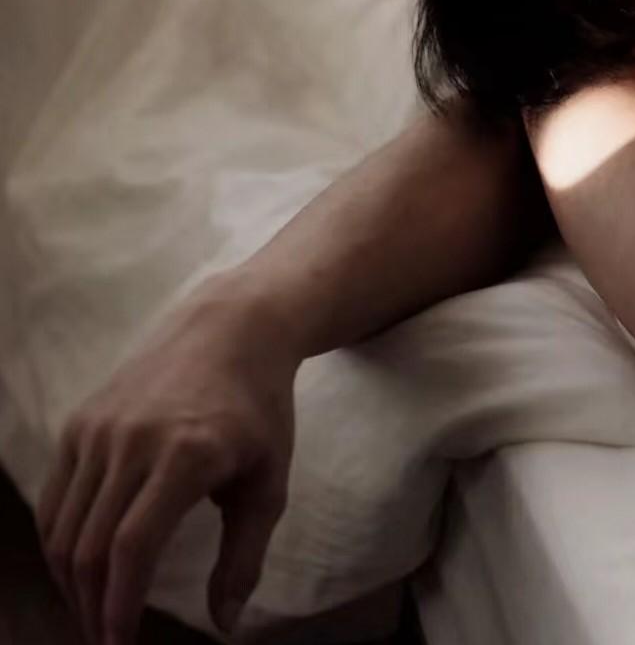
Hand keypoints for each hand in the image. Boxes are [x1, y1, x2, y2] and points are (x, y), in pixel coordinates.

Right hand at [35, 275, 299, 644]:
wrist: (233, 329)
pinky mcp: (82, 419)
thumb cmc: (260, 408)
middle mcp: (133, 440)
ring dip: (69, 580)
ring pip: (61, 526)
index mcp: (186, 454)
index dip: (119, 606)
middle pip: (88, 546)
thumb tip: (225, 624)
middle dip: (90, 606)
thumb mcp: (270, 480)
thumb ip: (245, 554)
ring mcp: (100, 427)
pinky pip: (56, 494)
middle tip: (104, 640)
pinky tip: (81, 564)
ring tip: (92, 611)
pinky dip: (60, 539)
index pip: (131, 548)